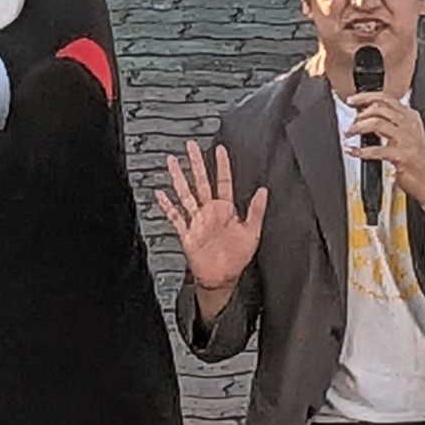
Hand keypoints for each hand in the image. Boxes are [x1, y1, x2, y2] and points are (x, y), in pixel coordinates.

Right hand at [155, 142, 269, 301]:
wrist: (222, 278)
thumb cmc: (237, 257)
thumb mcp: (252, 232)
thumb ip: (257, 211)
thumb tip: (264, 191)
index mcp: (226, 210)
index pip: (223, 181)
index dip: (222, 165)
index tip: (220, 149)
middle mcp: (210, 212)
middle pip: (201, 182)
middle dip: (196, 163)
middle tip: (191, 146)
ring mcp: (197, 221)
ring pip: (186, 194)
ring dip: (178, 178)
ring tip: (172, 162)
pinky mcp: (187, 233)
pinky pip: (175, 216)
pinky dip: (167, 205)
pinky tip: (161, 194)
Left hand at [349, 90, 424, 228]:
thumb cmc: (418, 161)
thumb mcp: (407, 135)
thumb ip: (391, 122)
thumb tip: (366, 114)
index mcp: (411, 117)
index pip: (386, 98)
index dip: (365, 97)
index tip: (351, 100)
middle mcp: (409, 125)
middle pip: (379, 108)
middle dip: (360, 114)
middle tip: (350, 123)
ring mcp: (406, 140)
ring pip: (377, 124)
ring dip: (358, 128)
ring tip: (349, 134)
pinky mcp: (402, 156)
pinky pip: (376, 150)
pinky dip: (360, 151)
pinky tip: (352, 151)